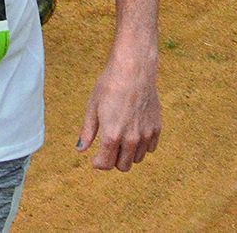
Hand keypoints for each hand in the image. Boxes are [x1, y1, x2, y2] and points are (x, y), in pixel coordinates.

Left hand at [77, 51, 160, 171]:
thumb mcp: (92, 107)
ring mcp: (146, 135)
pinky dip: (142, 145)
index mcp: (112, 135)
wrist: (134, 69)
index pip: (105, 164)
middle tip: (107, 147)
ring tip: (121, 137)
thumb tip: (80, 149)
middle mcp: (131, 139)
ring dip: (128, 154)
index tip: (95, 158)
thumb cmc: (109, 85)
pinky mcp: (157, 128)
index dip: (98, 163)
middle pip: (123, 166)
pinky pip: (150, 148)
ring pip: (137, 159)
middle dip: (113, 160)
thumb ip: (87, 131)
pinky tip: (134, 131)